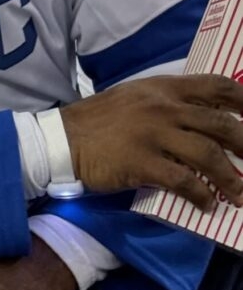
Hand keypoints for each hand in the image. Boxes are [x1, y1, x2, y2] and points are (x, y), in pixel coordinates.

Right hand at [61, 75, 242, 209]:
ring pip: (208, 155)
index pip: (216, 86)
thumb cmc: (98, 120)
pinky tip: (205, 203)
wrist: (63, 140)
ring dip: (230, 178)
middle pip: (221, 124)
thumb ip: (166, 102)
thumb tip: (199, 117)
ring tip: (239, 194)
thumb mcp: (135, 97)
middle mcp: (164, 108)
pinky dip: (200, 194)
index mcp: (163, 88)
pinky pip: (183, 180)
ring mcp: (154, 135)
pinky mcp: (143, 163)